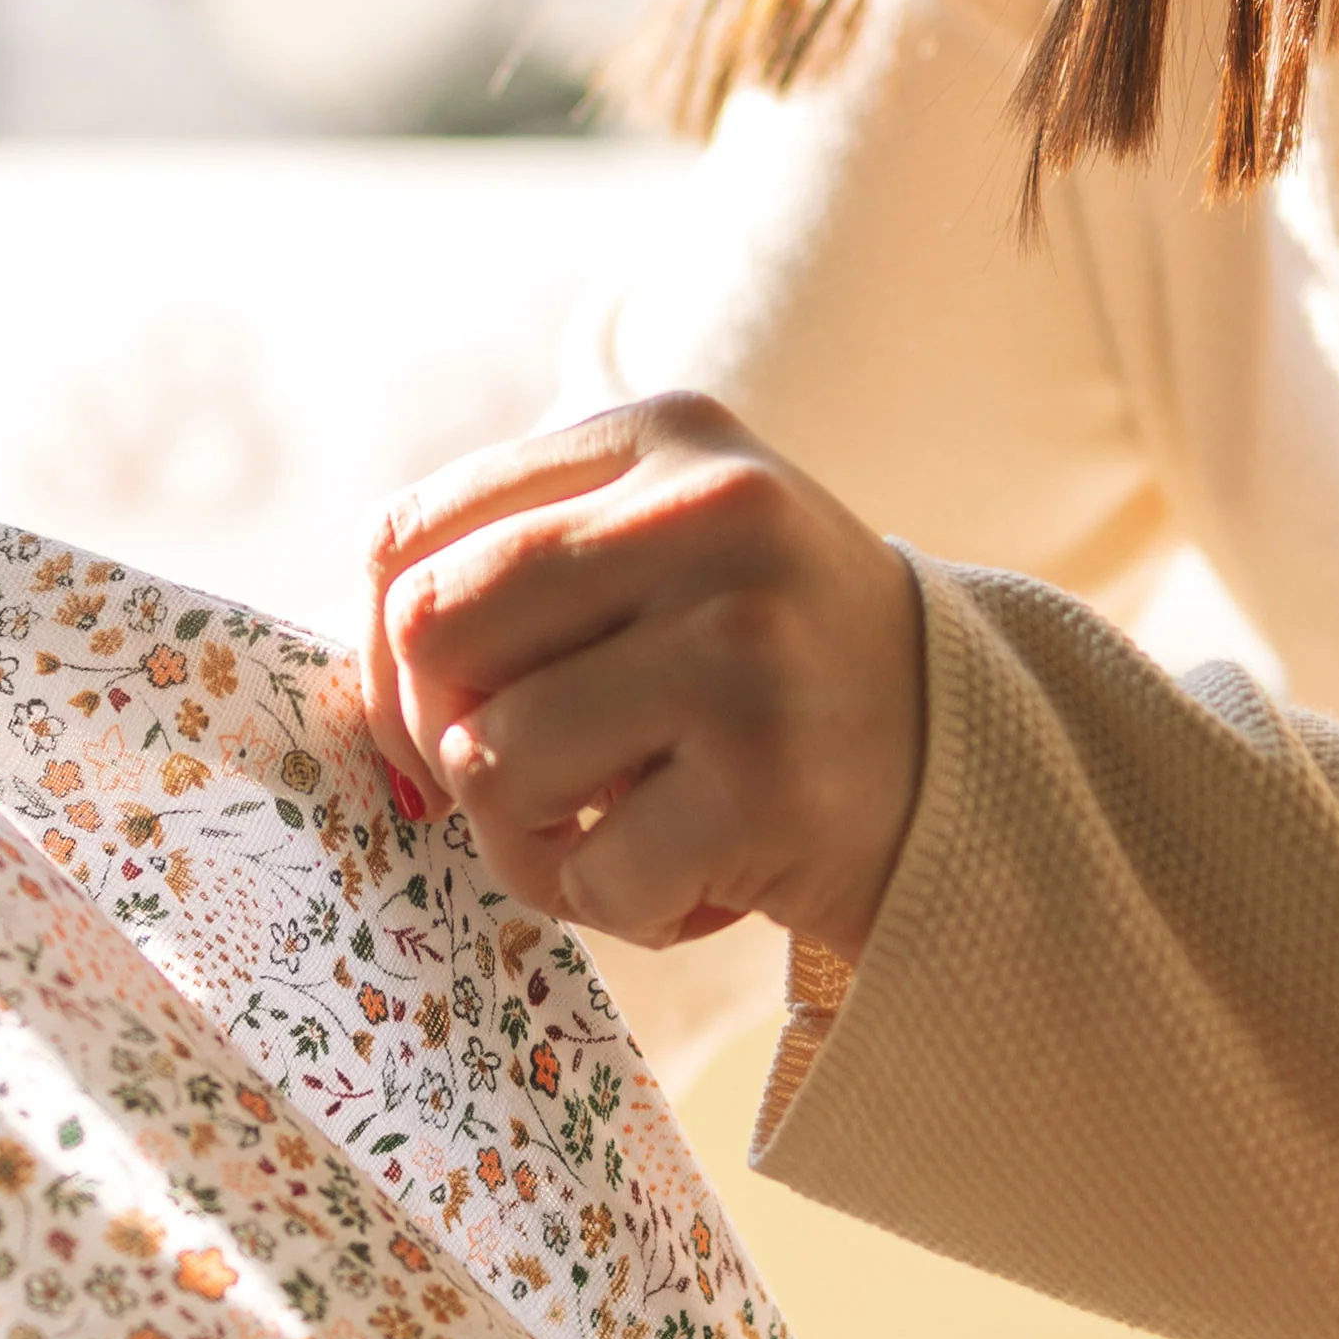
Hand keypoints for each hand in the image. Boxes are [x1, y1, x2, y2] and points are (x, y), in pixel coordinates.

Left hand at [363, 394, 926, 958]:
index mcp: (659, 436)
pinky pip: (586, 873)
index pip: (409, 533)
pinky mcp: (768, 782)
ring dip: (525, 838)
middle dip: (436, 737)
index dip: (385, 647)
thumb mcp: (662, 549)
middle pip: (429, 632)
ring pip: (488, 763)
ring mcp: (742, 648)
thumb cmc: (770, 665)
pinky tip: (697, 876)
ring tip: (619, 830)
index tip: (438, 708)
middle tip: (515, 782)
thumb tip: (364, 663)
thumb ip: (517, 563)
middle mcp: (707, 515)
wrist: (975, 761)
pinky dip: (617, 903)